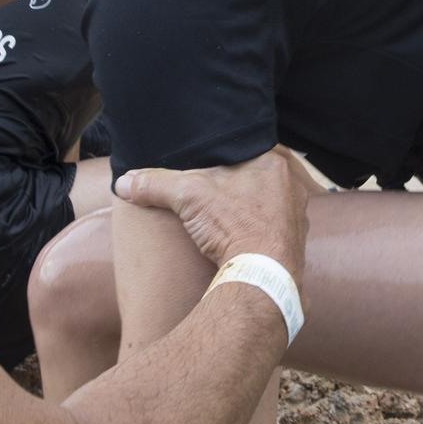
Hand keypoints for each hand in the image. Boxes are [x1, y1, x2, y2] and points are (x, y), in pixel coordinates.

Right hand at [114, 148, 310, 288]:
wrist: (261, 276)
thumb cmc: (234, 226)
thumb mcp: (187, 197)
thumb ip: (156, 184)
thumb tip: (124, 182)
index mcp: (274, 163)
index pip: (251, 147)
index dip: (231, 155)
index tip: (215, 165)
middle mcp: (293, 187)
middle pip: (262, 177)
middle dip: (241, 182)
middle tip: (220, 189)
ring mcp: (298, 217)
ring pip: (272, 204)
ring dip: (254, 208)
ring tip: (230, 214)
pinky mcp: (296, 244)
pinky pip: (277, 230)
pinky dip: (262, 232)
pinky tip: (244, 237)